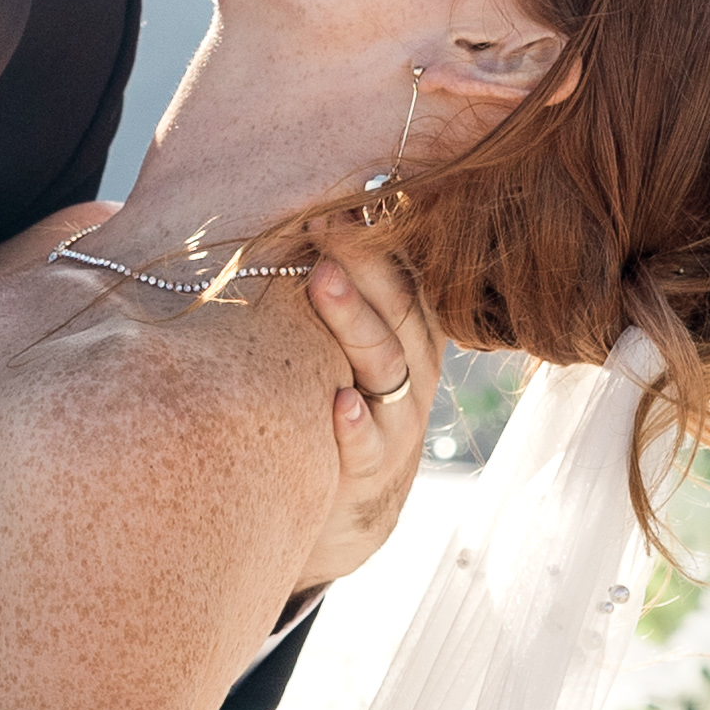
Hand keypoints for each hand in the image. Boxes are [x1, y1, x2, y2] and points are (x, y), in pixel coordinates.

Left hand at [300, 240, 444, 578]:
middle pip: (396, 305)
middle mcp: (413, 367)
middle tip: (322, 221)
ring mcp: (399, 419)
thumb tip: (295, 216)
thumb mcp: (345, 349)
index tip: (337, 196)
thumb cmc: (331, 408)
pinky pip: (371, 444)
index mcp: (407, 329)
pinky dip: (357, 424)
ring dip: (353, 320)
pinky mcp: (376, 470)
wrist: (345, 513)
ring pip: (387, 362)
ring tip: (320, 282)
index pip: (401, 270)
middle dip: (361, 259)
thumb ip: (332, 290)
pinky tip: (339, 402)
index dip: (373, 233)